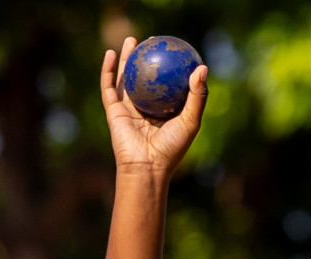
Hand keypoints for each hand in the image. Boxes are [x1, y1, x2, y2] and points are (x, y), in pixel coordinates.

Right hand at [99, 38, 207, 177]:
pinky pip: (109, 86)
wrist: (146, 166)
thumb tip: (202, 67)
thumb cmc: (172, 147)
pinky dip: (109, 70)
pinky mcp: (113, 111)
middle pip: (145, 78)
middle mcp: (146, 108)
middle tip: (151, 41)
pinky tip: (112, 53)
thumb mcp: (190, 120)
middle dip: (146, 58)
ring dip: (126, 59)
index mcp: (164, 111)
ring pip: (126, 78)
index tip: (174, 49)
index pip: (167, 84)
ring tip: (131, 40)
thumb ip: (197, 96)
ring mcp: (128, 109)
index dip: (169, 66)